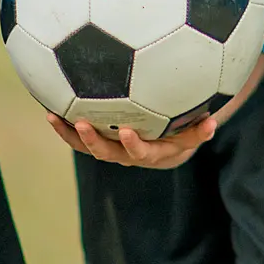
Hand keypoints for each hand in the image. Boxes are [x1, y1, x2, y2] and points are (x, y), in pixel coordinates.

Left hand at [48, 112, 215, 168]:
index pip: (140, 153)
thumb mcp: (192, 134)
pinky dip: (64, 125)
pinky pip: (79, 136)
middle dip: (93, 140)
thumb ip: (200, 131)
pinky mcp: (99, 139)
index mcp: (149, 153)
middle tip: (81, 124)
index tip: (127, 131)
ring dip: (69, 134)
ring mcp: (110, 148)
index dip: (133, 145)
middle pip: (106, 153)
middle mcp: (126, 155)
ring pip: (87, 146)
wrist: (163, 146)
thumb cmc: (181, 133)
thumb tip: (212, 122)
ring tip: (53, 116)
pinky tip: (51, 108)